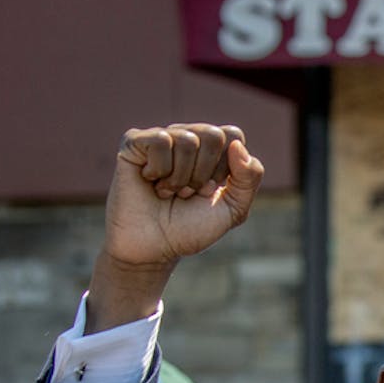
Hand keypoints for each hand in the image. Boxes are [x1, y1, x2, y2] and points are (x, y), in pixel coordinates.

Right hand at [103, 124, 263, 267]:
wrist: (154, 247)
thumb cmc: (192, 228)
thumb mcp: (234, 208)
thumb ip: (249, 178)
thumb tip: (237, 145)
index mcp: (213, 150)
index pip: (232, 135)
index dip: (226, 168)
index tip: (211, 190)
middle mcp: (187, 138)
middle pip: (212, 135)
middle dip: (204, 173)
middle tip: (188, 192)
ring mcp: (160, 138)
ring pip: (187, 140)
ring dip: (181, 177)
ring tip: (169, 192)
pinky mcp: (134, 142)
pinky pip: (161, 141)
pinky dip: (160, 170)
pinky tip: (151, 182)